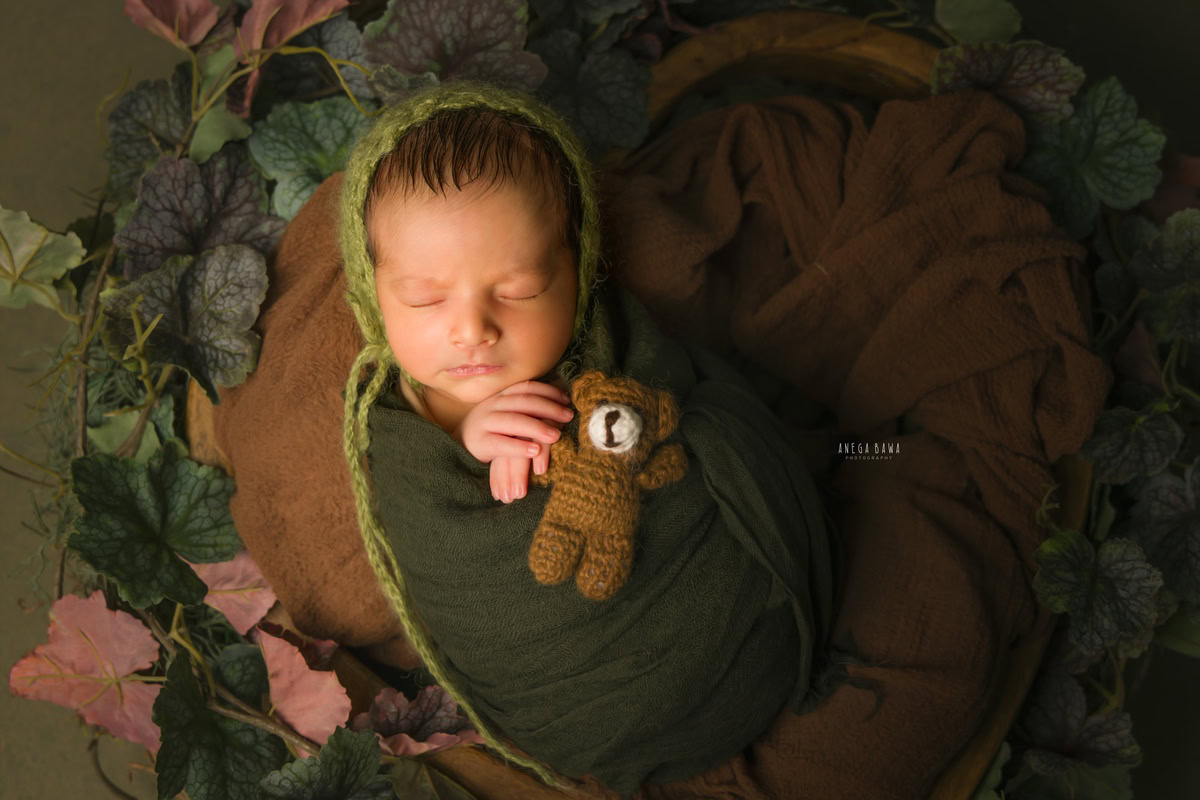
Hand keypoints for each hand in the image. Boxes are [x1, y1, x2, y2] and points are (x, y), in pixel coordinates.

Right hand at [456, 380, 573, 502]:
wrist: (461, 444)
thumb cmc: (492, 430)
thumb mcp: (507, 414)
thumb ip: (526, 407)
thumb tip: (560, 402)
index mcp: (501, 396)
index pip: (526, 387)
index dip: (548, 391)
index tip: (567, 400)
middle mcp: (492, 405)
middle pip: (523, 402)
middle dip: (548, 408)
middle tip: (569, 416)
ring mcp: (484, 423)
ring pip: (513, 421)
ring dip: (537, 427)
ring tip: (556, 436)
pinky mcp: (480, 443)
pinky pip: (501, 443)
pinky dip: (519, 447)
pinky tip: (535, 451)